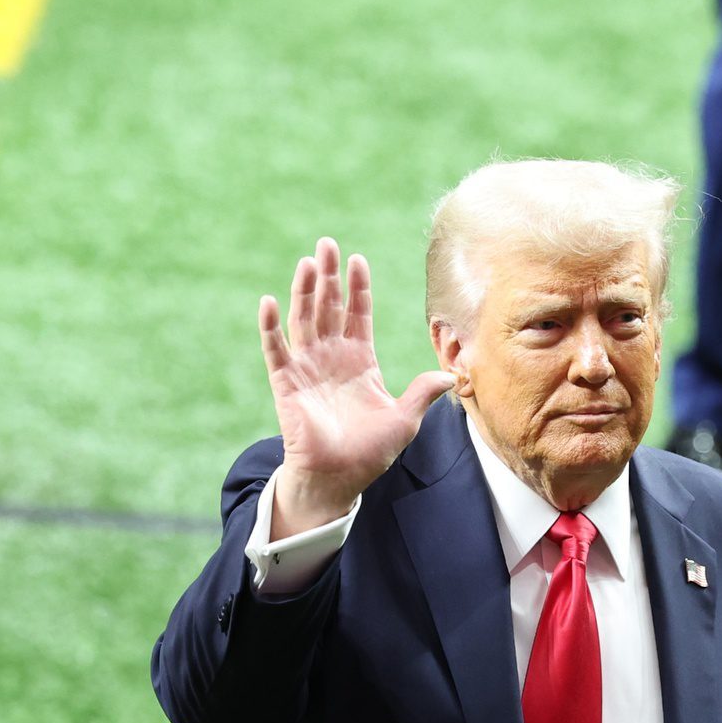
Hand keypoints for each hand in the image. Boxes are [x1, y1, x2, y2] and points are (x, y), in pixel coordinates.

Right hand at [259, 239, 454, 535]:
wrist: (340, 478)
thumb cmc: (370, 453)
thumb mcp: (405, 419)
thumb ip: (423, 393)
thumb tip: (451, 374)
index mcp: (359, 361)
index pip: (358, 315)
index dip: (358, 288)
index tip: (358, 260)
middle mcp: (332, 358)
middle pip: (328, 307)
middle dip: (328, 276)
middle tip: (327, 243)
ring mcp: (307, 368)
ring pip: (304, 320)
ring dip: (304, 291)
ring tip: (308, 262)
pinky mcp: (286, 383)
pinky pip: (276, 350)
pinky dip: (271, 327)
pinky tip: (270, 301)